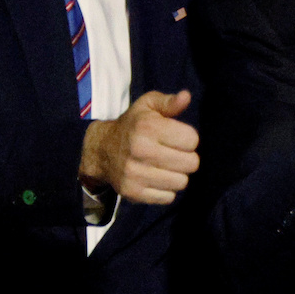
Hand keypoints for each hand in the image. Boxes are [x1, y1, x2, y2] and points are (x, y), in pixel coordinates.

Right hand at [79, 90, 199, 204]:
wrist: (102, 150)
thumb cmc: (133, 124)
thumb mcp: (148, 106)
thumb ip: (169, 102)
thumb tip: (186, 97)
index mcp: (148, 127)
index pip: (192, 140)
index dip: (189, 138)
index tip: (178, 137)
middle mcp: (141, 150)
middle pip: (191, 164)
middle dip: (187, 158)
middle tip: (175, 153)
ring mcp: (135, 174)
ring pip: (182, 182)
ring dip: (178, 175)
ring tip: (166, 166)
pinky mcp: (133, 193)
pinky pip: (168, 197)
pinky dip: (166, 189)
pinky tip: (157, 178)